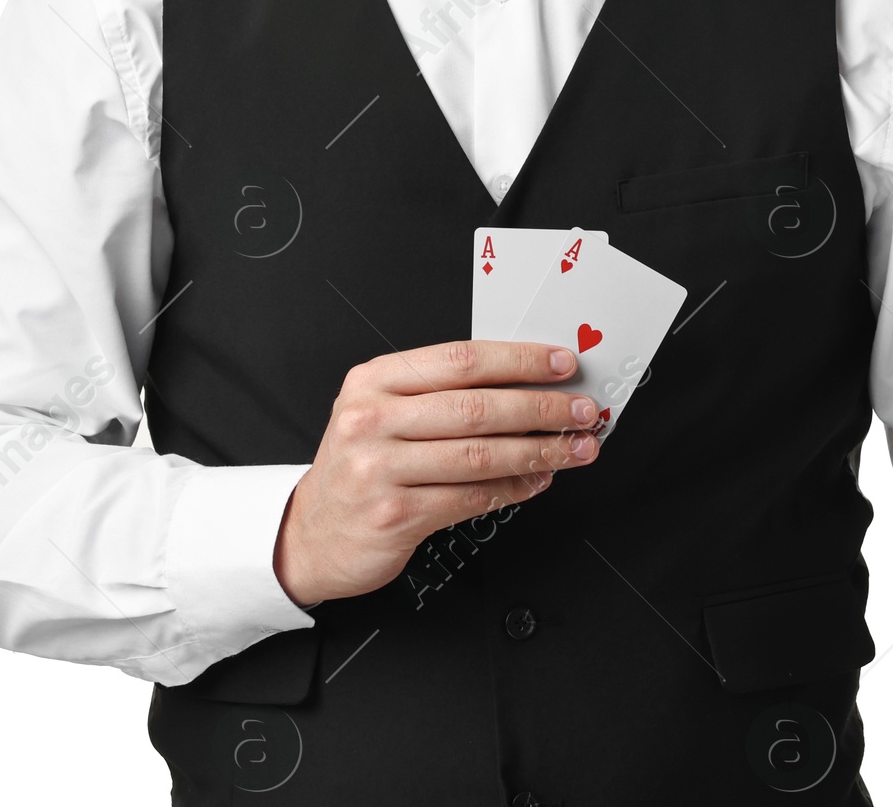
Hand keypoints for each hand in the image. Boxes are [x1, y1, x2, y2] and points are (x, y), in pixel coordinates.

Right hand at [272, 338, 600, 606]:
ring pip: (479, 454)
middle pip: (476, 406)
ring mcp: (380, 468)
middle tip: (581, 409)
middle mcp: (372, 418)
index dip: (518, 360)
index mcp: (375, 380)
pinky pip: (469, 497)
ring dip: (538, 450)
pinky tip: (537, 481)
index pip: (460, 359)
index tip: (561, 363)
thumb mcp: (382, 411)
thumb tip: (524, 382)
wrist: (310, 533)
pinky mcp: (394, 514)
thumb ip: (439, 393)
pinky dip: (512, 488)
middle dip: (540, 406)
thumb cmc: (360, 465)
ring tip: (574, 447)